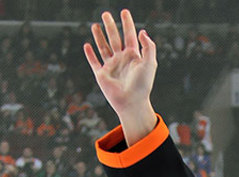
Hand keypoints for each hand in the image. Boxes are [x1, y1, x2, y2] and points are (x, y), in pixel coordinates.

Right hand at [83, 9, 157, 144]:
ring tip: (95, 25)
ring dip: (99, 37)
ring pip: (103, 48)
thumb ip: (149, 47)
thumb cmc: (143, 86)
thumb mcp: (150, 64)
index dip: (127, 23)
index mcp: (133, 56)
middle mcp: (121, 60)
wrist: (132, 103)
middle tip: (106, 14)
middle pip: (115, 38)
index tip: (124, 11)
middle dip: (110, 26)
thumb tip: (142, 32)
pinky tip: (87, 46)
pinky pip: (94, 63)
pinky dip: (90, 55)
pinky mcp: (102, 76)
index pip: (129, 35)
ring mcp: (111, 67)